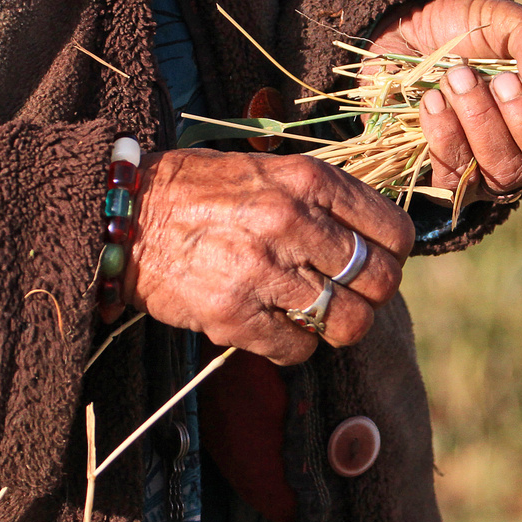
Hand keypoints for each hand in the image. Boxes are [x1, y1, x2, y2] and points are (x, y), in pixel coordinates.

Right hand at [127, 150, 415, 362]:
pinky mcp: (234, 314)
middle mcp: (293, 222)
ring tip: (315, 314)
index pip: (394, 233)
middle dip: (372, 295)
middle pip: (381, 282)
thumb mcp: (273, 172)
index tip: (375, 260)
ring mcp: (264, 270)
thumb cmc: (205, 192)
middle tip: (348, 293)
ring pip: (348, 323)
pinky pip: (298, 350)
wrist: (126, 215)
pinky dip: (293, 347)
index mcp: (310, 181)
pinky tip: (274, 327)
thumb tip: (380, 241)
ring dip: (337, 326)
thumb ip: (326, 201)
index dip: (392, 254)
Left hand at [370, 0, 521, 198]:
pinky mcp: (448, 177)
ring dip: (482, 124)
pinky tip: (433, 101)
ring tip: (459, 77)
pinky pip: (456, 179)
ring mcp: (493, 173)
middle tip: (501, 80)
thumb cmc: (470, 29)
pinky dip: (446, 136)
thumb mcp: (508, 22)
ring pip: (506, 175)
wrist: (405, 30)